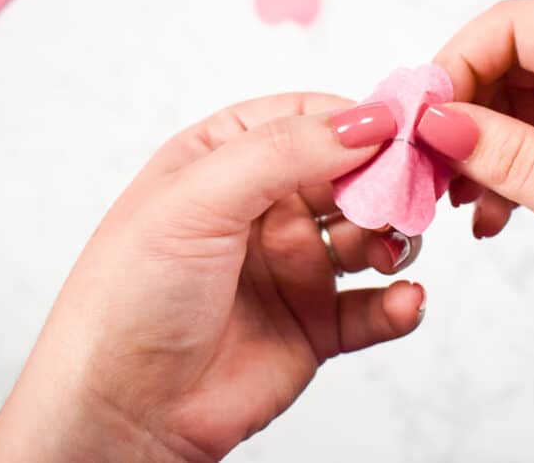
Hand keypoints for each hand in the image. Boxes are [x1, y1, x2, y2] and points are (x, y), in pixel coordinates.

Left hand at [0, 94, 424, 461]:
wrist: (119, 414)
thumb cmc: (128, 298)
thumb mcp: (196, 200)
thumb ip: (283, 152)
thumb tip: (365, 121)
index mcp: (224, 161)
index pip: (305, 119)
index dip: (356, 120)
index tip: (403, 129)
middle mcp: (262, 208)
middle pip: (348, 174)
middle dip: (386, 180)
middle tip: (414, 193)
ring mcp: (290, 266)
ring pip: (369, 235)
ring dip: (394, 237)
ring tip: (393, 252)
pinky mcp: (312, 324)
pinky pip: (372, 307)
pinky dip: (398, 303)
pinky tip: (402, 303)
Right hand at [420, 0, 533, 459]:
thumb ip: (513, 159)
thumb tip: (436, 121)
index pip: (517, 25)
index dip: (455, 65)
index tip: (416, 121)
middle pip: (513, 61)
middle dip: (464, 114)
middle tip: (426, 170)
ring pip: (522, 103)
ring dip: (483, 150)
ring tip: (459, 203)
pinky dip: (511, 172)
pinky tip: (494, 216)